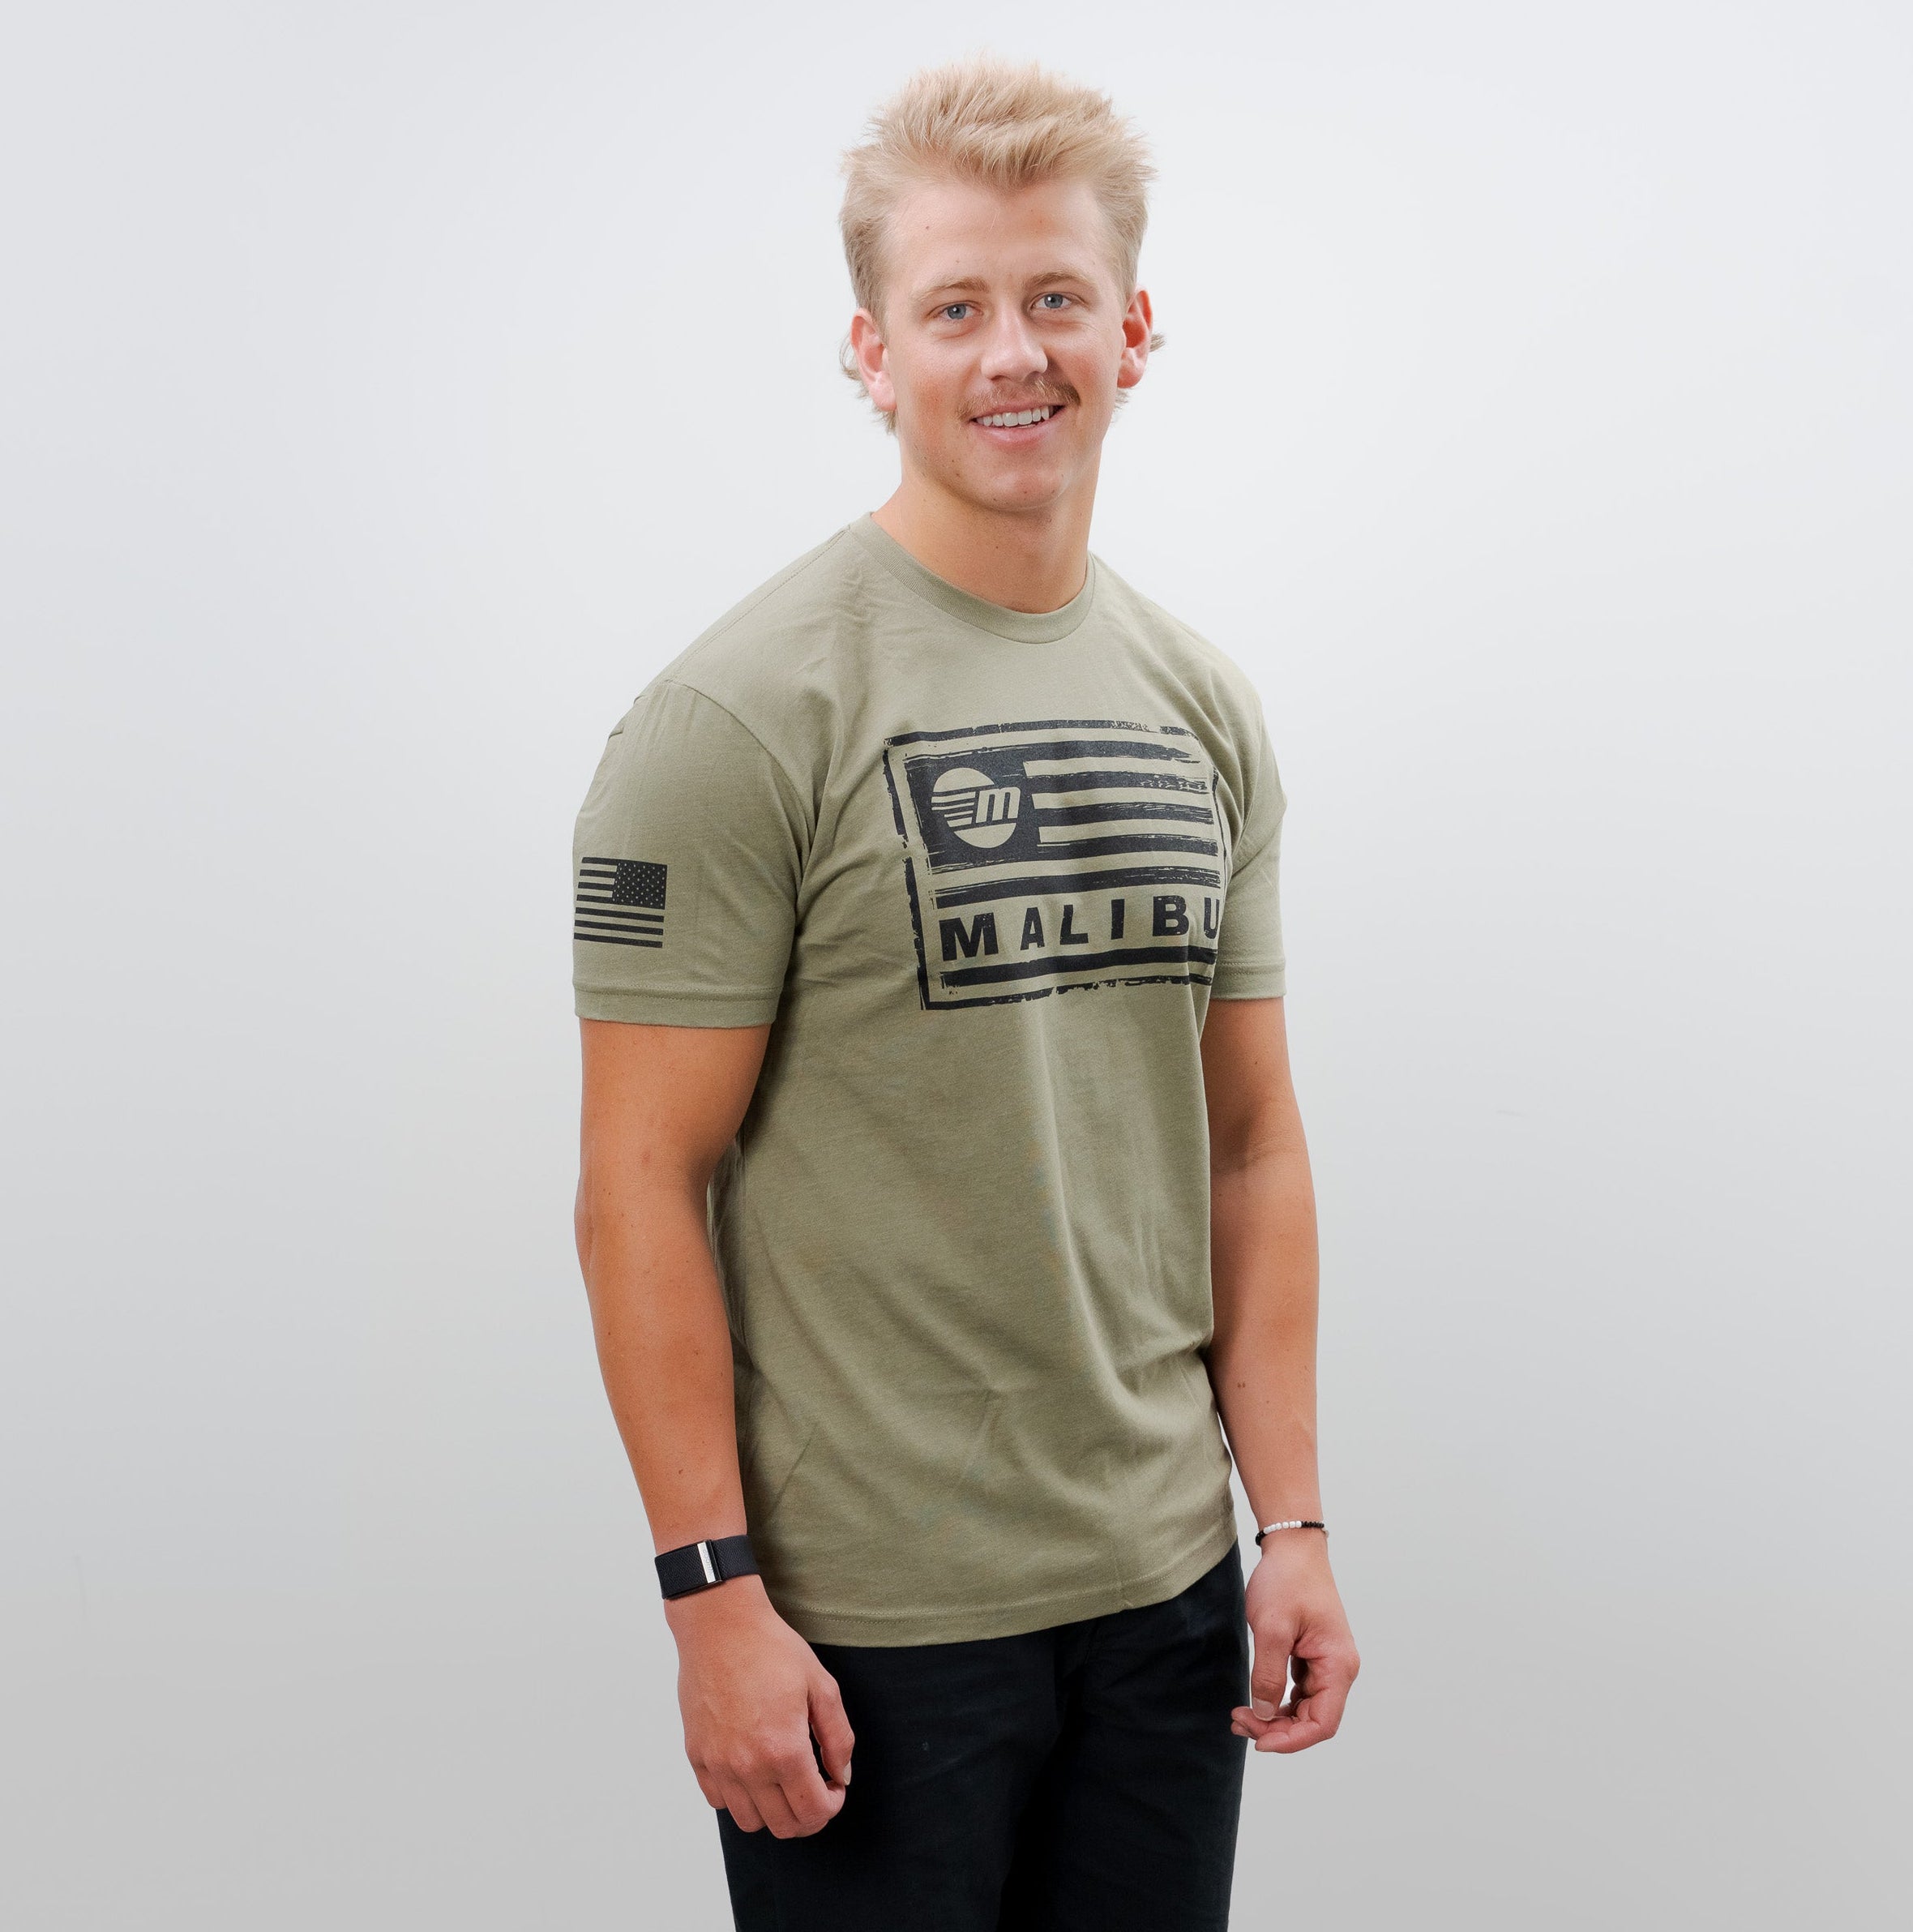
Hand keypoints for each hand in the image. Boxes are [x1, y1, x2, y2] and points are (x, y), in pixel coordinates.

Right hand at [667, 1576, 853, 1835]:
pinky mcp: (697, 1756)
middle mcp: (748, 1767)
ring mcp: (719, 1765)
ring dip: (773, 1811)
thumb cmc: (771, 1649)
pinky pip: (719, 1801)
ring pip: (750, 1822)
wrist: (720, 1625)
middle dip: (808, 1815)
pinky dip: (740, 1797)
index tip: (834, 1785)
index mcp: (784, 1750)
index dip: (832, 1806)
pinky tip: (753, 1770)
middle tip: (814, 1787)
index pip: (813, 1812)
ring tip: (784, 1781)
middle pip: (784, 1826)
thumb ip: (838, 1737)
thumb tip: (842, 1775)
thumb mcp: (821, 1686)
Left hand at [1232, 1533, 1358, 1752]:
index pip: (1322, 1724)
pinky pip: (1298, 1692)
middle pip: (1312, 1720)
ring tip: (1240, 1716)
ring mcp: (1326, 1663)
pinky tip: (1254, 1702)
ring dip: (1274, 1718)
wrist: (1293, 1548)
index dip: (1292, 1741)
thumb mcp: (1272, 1629)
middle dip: (1276, 1729)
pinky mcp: (1312, 1657)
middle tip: (1238, 1722)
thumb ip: (1267, 1675)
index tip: (1259, 1742)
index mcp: (1338, 1666)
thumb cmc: (1287, 1581)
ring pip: (1304, 1709)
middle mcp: (1338, 1669)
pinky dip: (1276, 1701)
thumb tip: (1263, 1713)